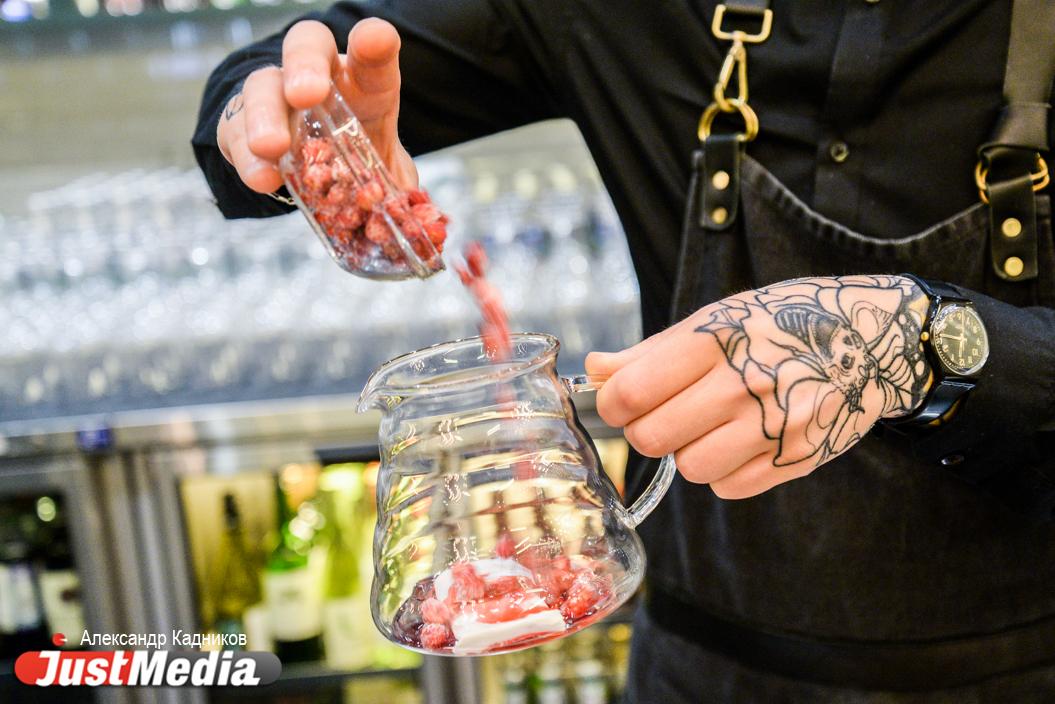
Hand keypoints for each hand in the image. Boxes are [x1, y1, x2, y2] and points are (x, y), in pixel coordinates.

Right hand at [216, 18, 417, 194]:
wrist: (314, 166)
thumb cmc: (358, 157)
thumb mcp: (387, 174)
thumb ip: (401, 193)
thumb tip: (417, 221)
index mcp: (364, 81)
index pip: (372, 54)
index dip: (374, 43)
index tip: (375, 40)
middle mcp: (318, 77)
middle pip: (307, 47)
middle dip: (305, 66)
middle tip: (308, 95)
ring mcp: (275, 96)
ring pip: (262, 87)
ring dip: (265, 116)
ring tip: (273, 146)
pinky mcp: (241, 126)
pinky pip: (235, 134)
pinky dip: (246, 157)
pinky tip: (262, 178)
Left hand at [587, 275, 932, 498]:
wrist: (874, 338)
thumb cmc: (783, 322)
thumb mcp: (719, 317)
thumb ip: (653, 350)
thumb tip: (595, 370)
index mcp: (718, 337)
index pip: (634, 390)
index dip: (613, 404)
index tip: (620, 402)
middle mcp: (748, 381)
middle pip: (653, 436)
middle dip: (646, 430)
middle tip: (664, 415)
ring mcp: (777, 423)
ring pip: (690, 468)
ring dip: (687, 453)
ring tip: (709, 427)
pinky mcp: (799, 457)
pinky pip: (730, 487)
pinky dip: (725, 472)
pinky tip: (742, 441)